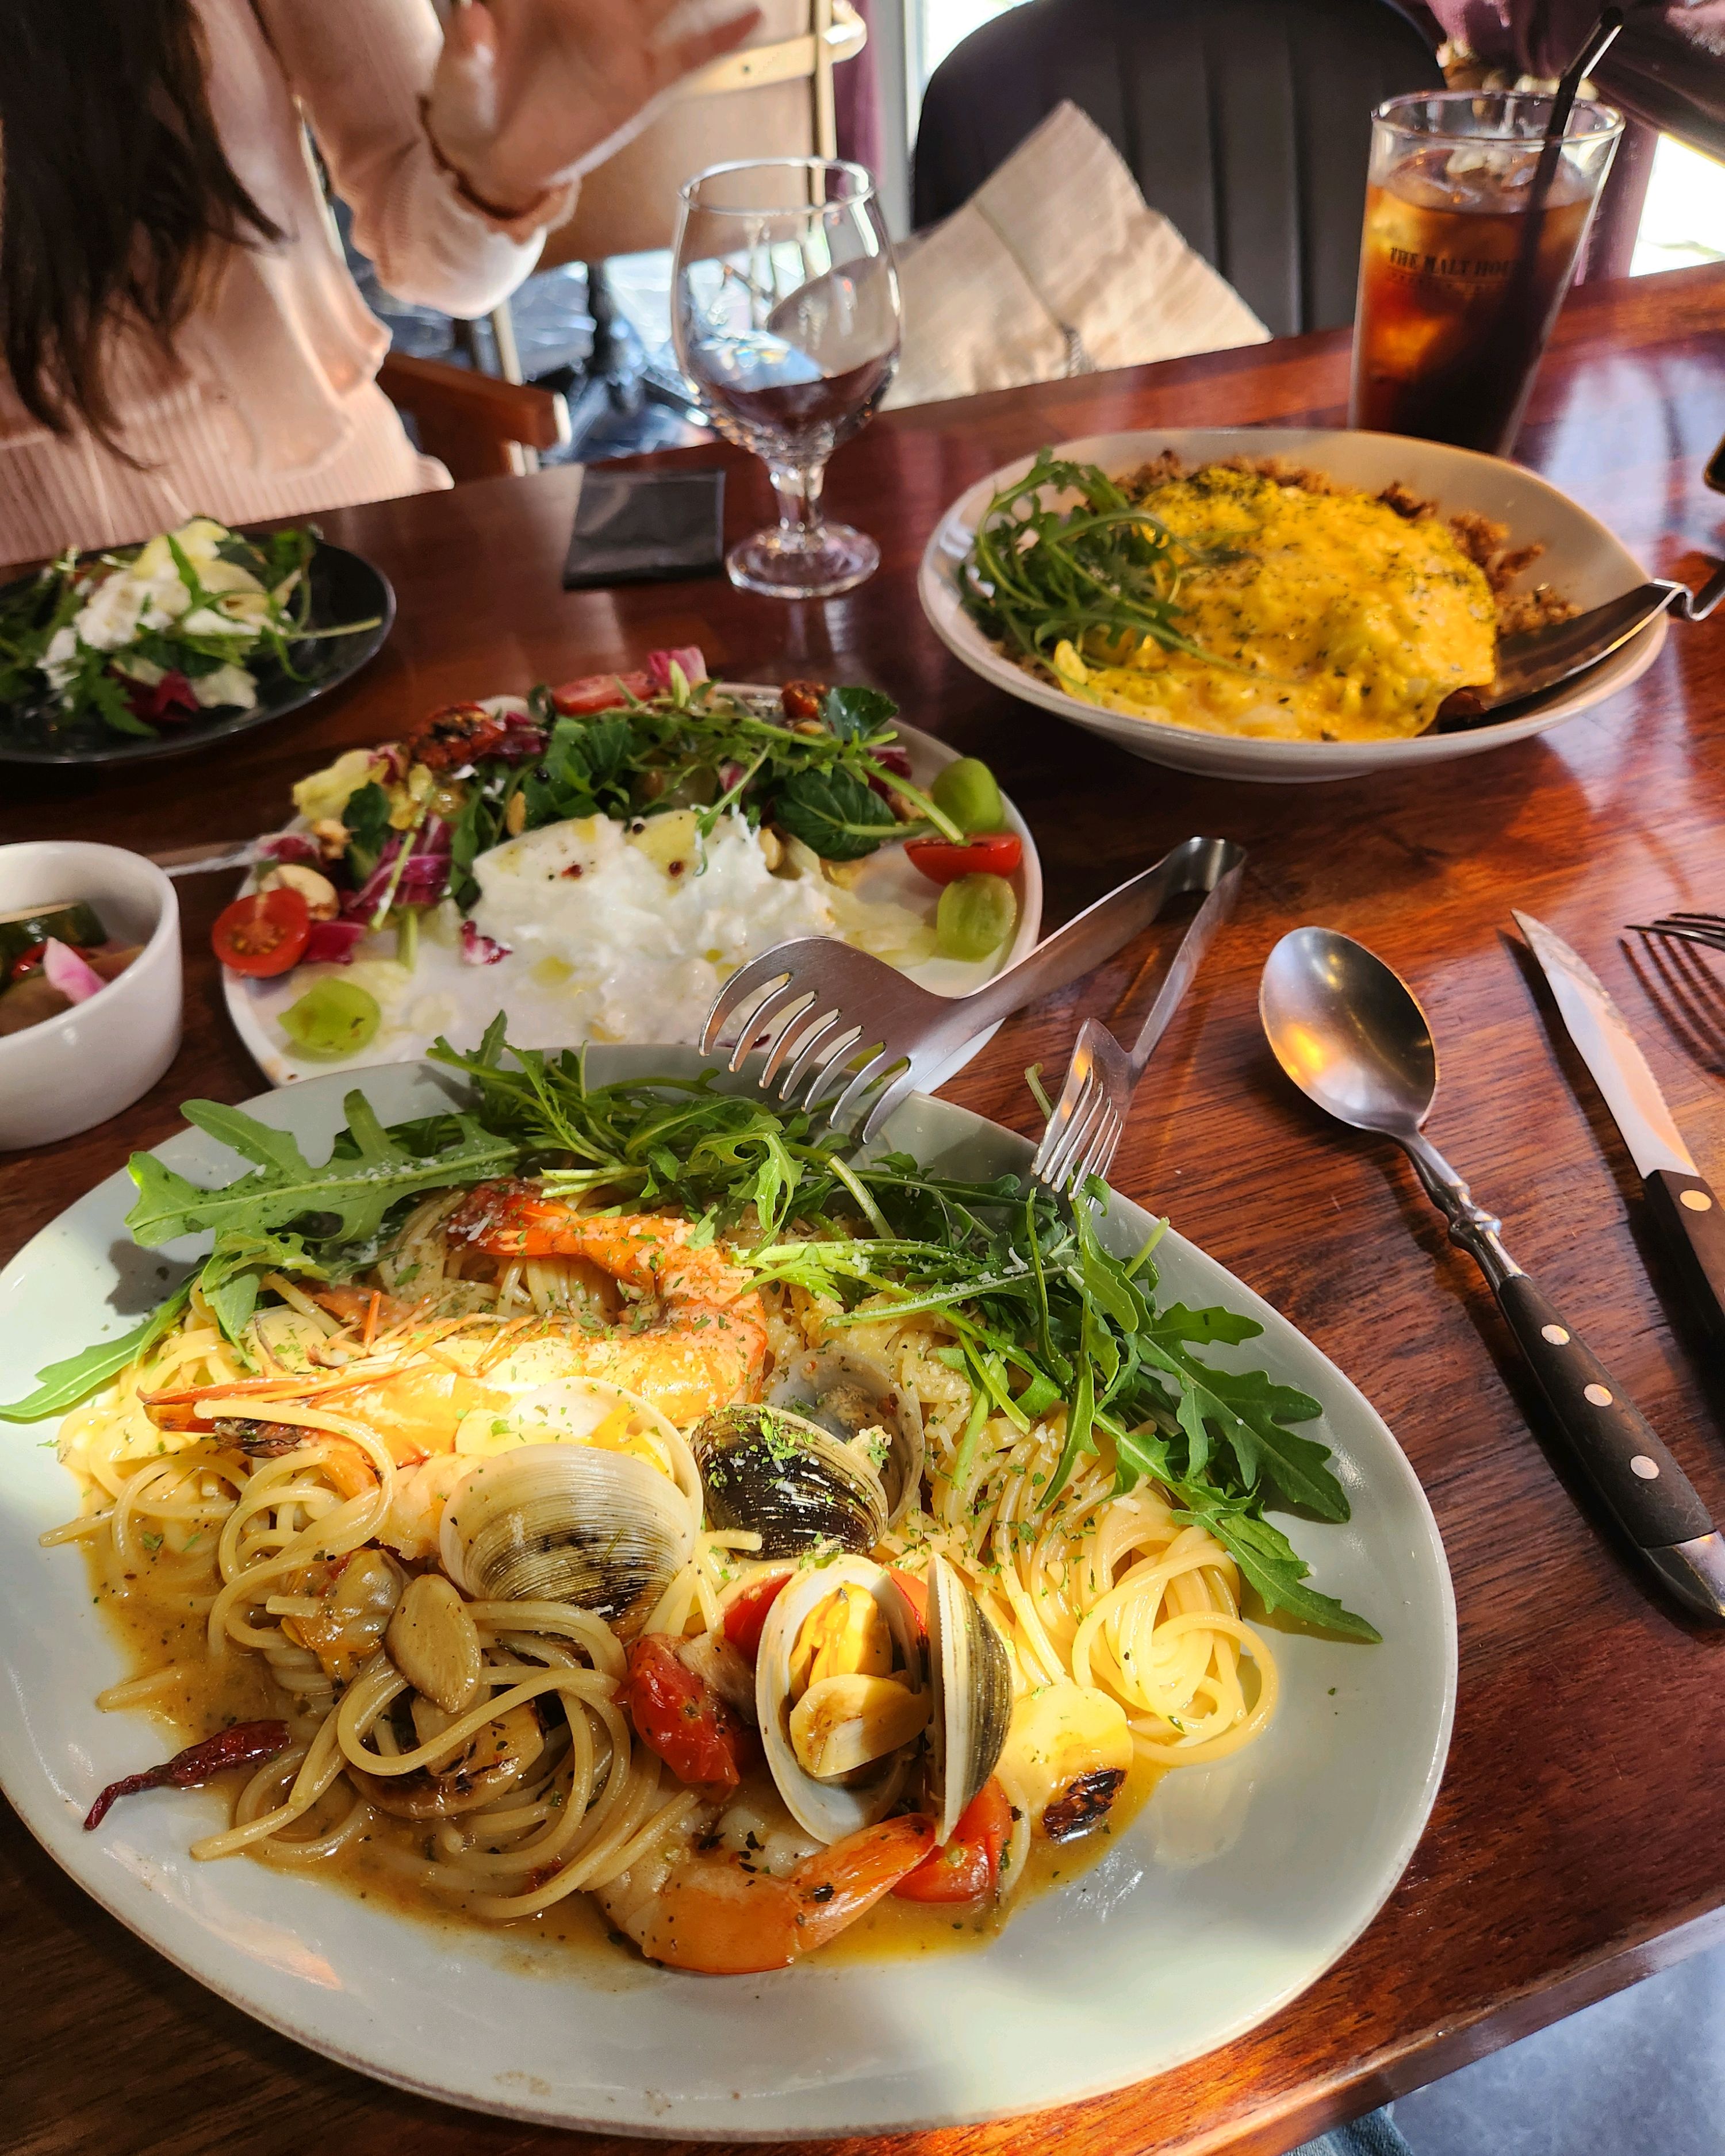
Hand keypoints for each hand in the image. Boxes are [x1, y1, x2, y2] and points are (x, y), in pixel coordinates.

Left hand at [427, 0, 761, 218]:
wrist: (493, 159)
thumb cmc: (470, 108)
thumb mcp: (458, 79)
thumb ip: (466, 47)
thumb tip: (475, 15)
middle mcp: (591, 9)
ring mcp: (621, 45)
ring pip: (670, 1)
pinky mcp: (640, 85)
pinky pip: (688, 57)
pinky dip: (720, 39)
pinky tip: (753, 17)